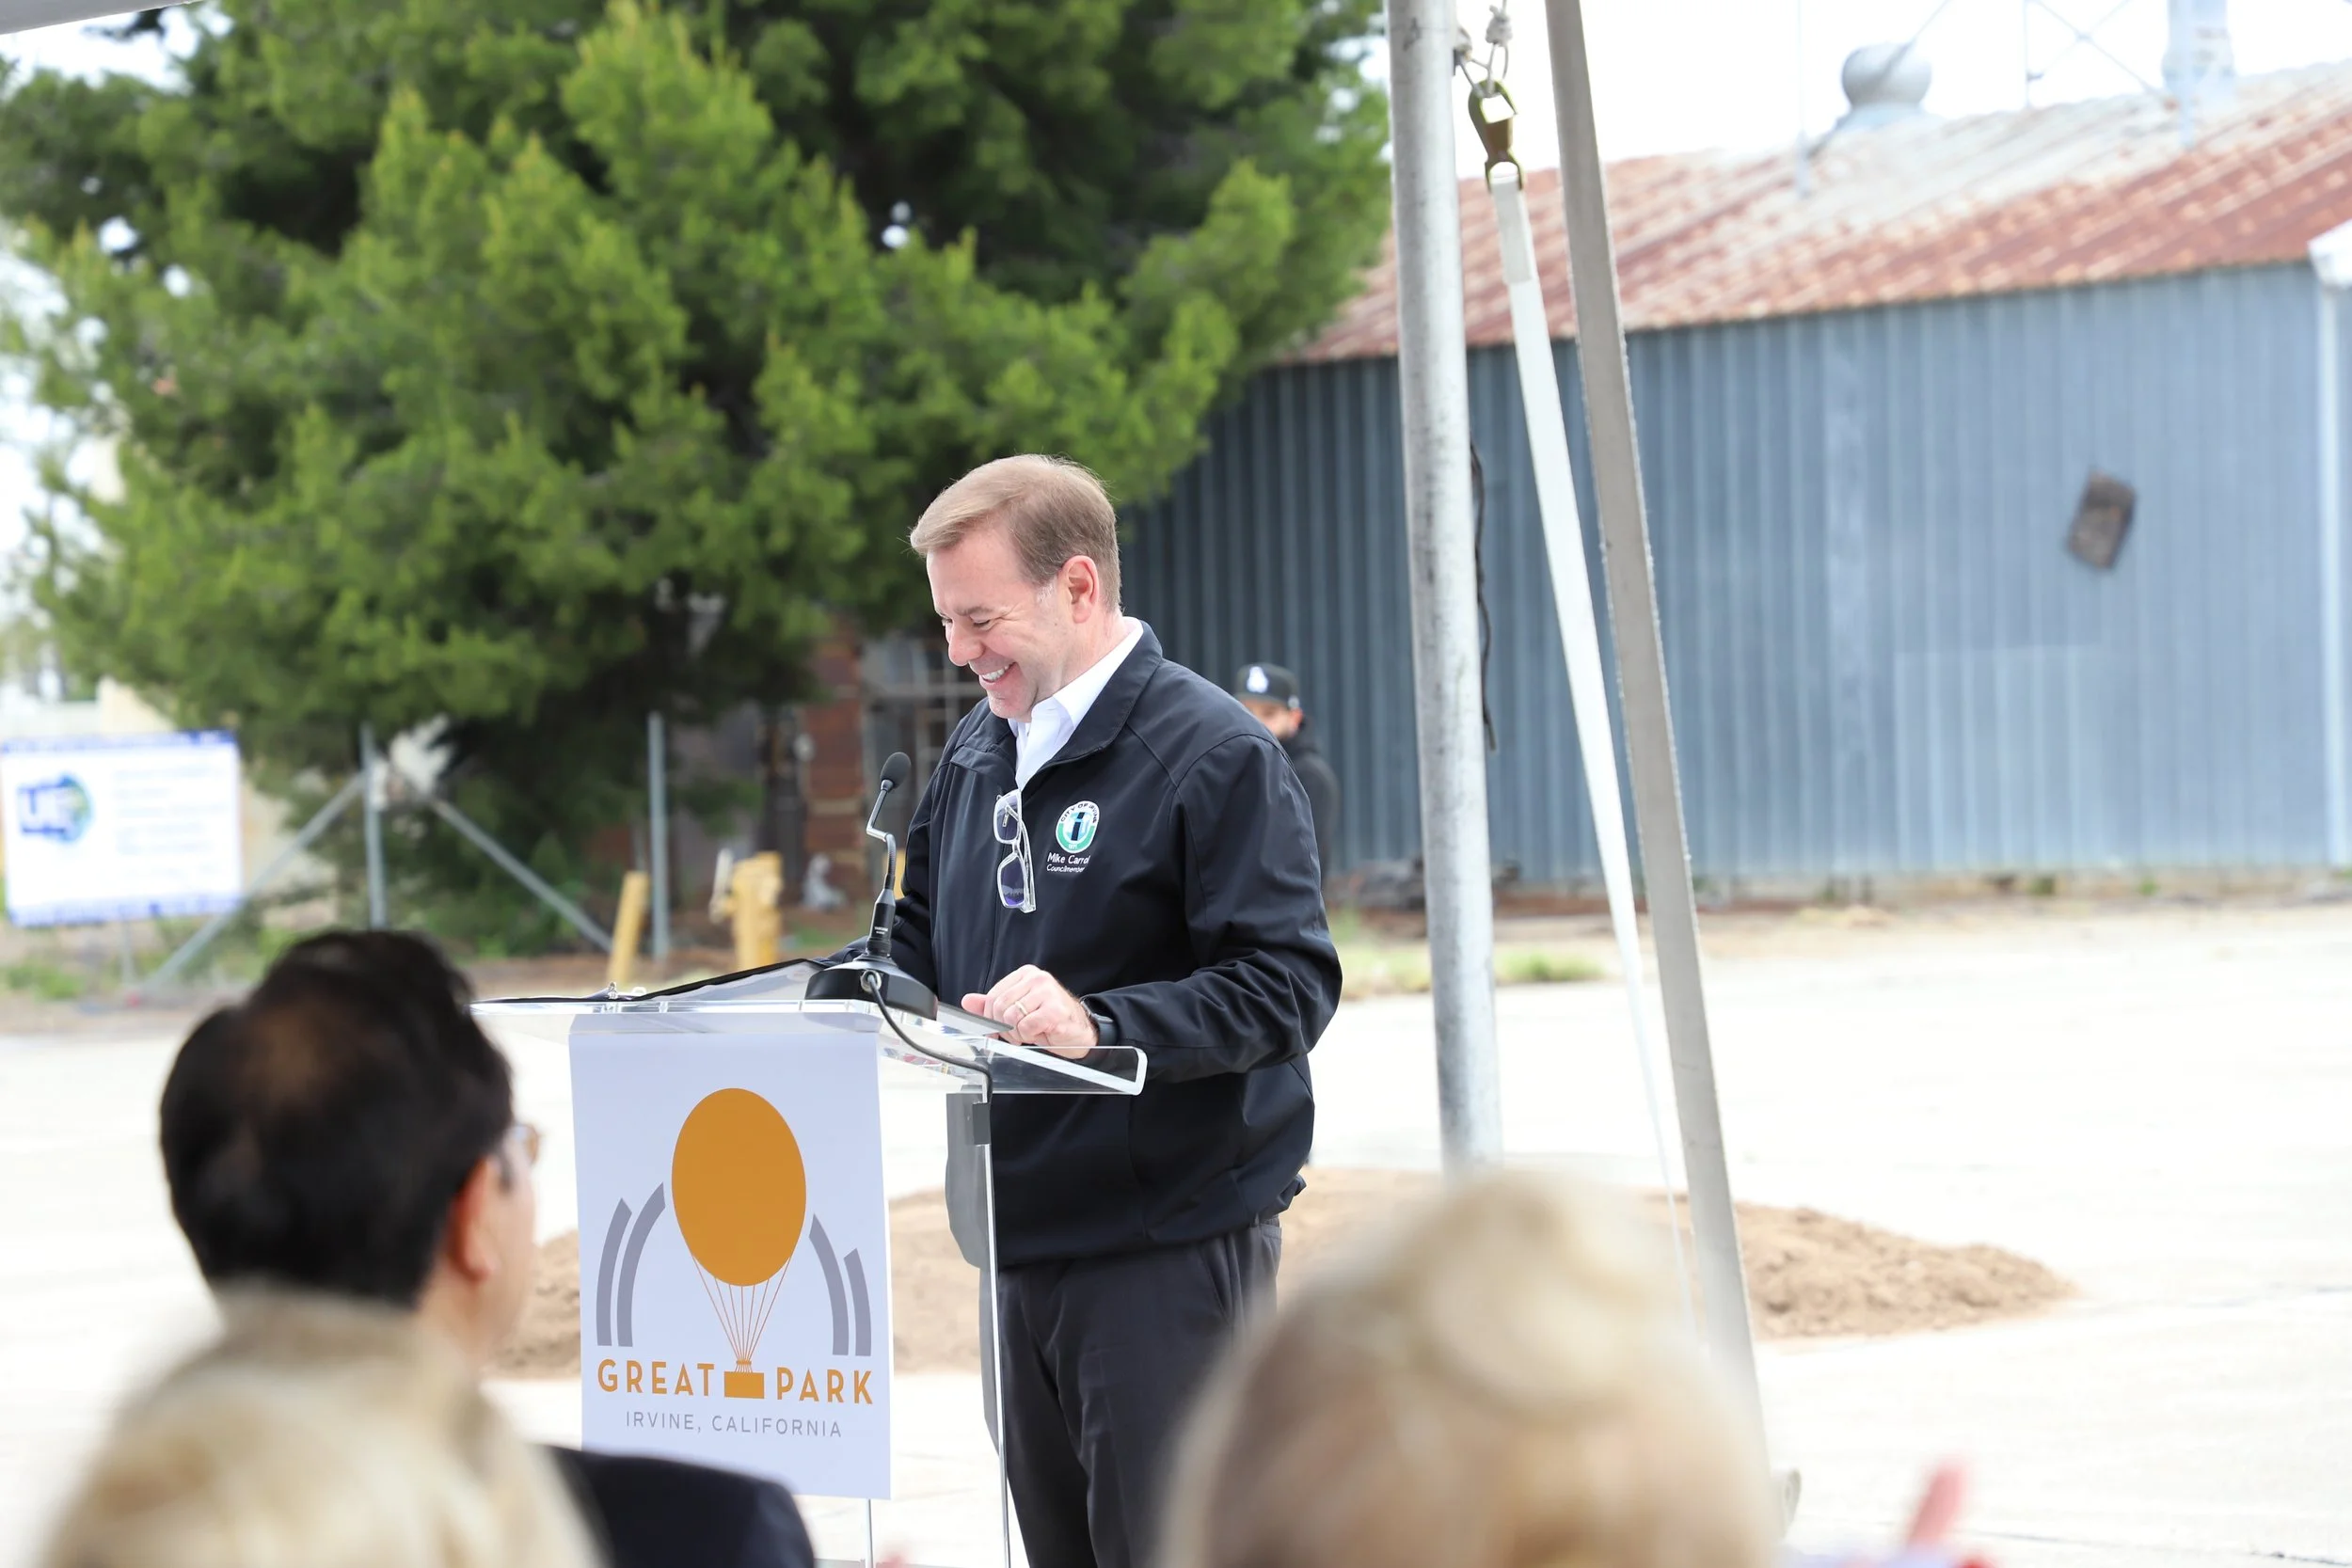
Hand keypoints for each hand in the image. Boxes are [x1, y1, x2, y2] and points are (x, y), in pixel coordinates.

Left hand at [962, 965, 1097, 1058]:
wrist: (1081, 1032)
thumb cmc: (1050, 1021)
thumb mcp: (1018, 1010)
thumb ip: (993, 1005)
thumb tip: (968, 1001)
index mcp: (1025, 975)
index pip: (992, 996)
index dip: (990, 1019)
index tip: (997, 1030)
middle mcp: (1036, 979)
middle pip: (999, 1007)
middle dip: (1004, 1028)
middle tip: (1018, 1034)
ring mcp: (1047, 992)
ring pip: (1011, 1018)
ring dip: (1018, 1034)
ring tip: (1031, 1032)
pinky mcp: (1055, 1009)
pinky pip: (1026, 1027)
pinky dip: (1030, 1036)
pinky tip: (1041, 1033)